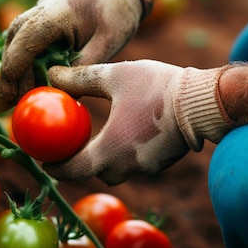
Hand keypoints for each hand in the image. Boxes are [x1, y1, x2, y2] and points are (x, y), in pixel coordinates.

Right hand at [0, 0, 153, 103]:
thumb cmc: (117, 15)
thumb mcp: (107, 45)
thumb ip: (82, 68)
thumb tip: (60, 95)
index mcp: (62, 9)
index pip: (28, 36)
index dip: (15, 67)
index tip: (12, 94)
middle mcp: (44, 5)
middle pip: (15, 37)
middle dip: (10, 70)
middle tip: (12, 100)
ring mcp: (40, 8)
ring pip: (15, 37)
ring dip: (14, 64)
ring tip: (20, 93)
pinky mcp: (40, 15)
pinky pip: (24, 36)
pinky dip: (22, 57)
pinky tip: (29, 78)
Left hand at [43, 60, 231, 184]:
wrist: (203, 101)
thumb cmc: (156, 87)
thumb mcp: (114, 76)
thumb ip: (80, 79)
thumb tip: (50, 75)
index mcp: (109, 149)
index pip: (72, 171)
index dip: (55, 167)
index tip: (44, 160)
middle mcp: (125, 166)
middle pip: (92, 173)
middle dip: (78, 163)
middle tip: (68, 146)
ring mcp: (145, 168)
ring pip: (114, 170)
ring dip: (102, 159)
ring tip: (95, 138)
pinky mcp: (160, 163)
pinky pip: (133, 164)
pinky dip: (123, 154)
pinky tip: (125, 133)